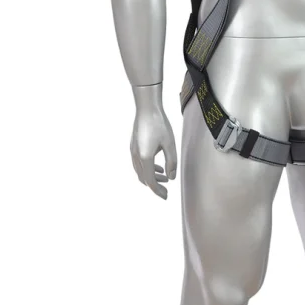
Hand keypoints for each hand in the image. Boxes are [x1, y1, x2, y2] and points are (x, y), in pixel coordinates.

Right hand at [131, 84, 177, 199]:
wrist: (147, 108)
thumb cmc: (159, 124)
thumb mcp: (170, 144)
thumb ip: (171, 162)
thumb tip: (171, 177)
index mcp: (145, 158)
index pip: (150, 181)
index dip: (158, 191)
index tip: (166, 197)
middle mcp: (136, 156)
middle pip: (144, 178)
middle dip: (155, 185)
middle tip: (166, 189)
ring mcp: (132, 151)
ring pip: (140, 171)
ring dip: (151, 176)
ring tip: (164, 177)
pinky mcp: (133, 146)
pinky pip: (139, 163)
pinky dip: (148, 168)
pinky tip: (157, 164)